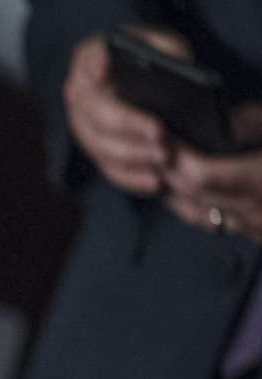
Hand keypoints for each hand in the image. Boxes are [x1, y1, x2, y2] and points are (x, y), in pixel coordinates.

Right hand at [61, 27, 190, 195]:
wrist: (159, 82)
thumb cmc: (161, 57)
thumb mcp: (163, 44)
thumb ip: (154, 49)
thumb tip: (135, 70)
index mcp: (91, 59)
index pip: (86, 65)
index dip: (92, 68)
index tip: (105, 74)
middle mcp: (79, 95)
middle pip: (96, 116)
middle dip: (128, 126)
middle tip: (161, 134)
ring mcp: (85, 127)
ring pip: (101, 148)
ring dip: (134, 156)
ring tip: (164, 159)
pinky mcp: (98, 152)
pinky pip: (110, 170)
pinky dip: (133, 178)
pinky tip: (155, 182)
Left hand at [160, 102, 261, 240]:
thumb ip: (257, 122)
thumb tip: (223, 121)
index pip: (201, 174)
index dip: (176, 157)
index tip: (162, 137)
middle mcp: (257, 210)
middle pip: (191, 197)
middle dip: (165, 175)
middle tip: (149, 150)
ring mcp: (258, 228)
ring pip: (199, 217)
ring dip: (173, 196)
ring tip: (158, 171)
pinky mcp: (261, 236)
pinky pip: (217, 226)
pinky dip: (195, 208)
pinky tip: (187, 194)